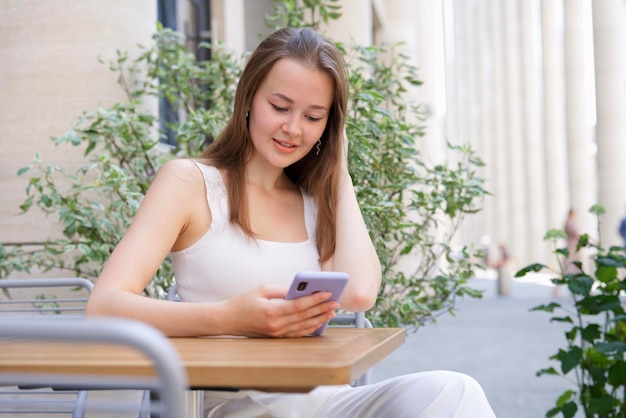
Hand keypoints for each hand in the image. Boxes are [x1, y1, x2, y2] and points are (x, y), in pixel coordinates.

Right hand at [224, 285, 338, 337]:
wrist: (228, 320)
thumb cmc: (243, 302)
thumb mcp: (262, 289)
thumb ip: (282, 290)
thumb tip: (300, 290)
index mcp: (272, 311)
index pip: (299, 305)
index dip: (315, 299)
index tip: (327, 293)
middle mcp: (275, 325)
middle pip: (304, 317)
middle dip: (321, 309)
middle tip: (335, 302)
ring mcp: (276, 333)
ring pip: (303, 327)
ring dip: (319, 319)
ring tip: (331, 312)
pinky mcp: (276, 337)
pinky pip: (297, 334)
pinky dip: (310, 328)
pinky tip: (319, 322)